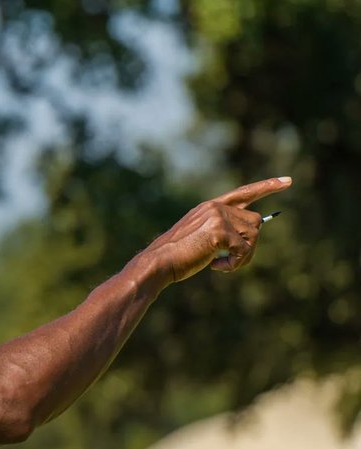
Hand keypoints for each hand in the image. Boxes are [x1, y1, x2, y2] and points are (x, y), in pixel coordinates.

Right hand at [147, 177, 291, 283]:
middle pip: (255, 223)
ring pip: (253, 236)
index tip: (288, 181)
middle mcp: (215, 207)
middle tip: (230, 260)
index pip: (244, 193)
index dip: (267, 187)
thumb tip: (254, 232)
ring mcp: (217, 217)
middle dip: (249, 245)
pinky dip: (234, 265)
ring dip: (242, 257)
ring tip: (220, 264)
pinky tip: (216, 267)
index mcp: (210, 207)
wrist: (159, 262)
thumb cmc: (178, 256)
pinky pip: (244, 250)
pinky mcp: (219, 231)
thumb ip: (224, 230)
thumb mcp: (202, 237)